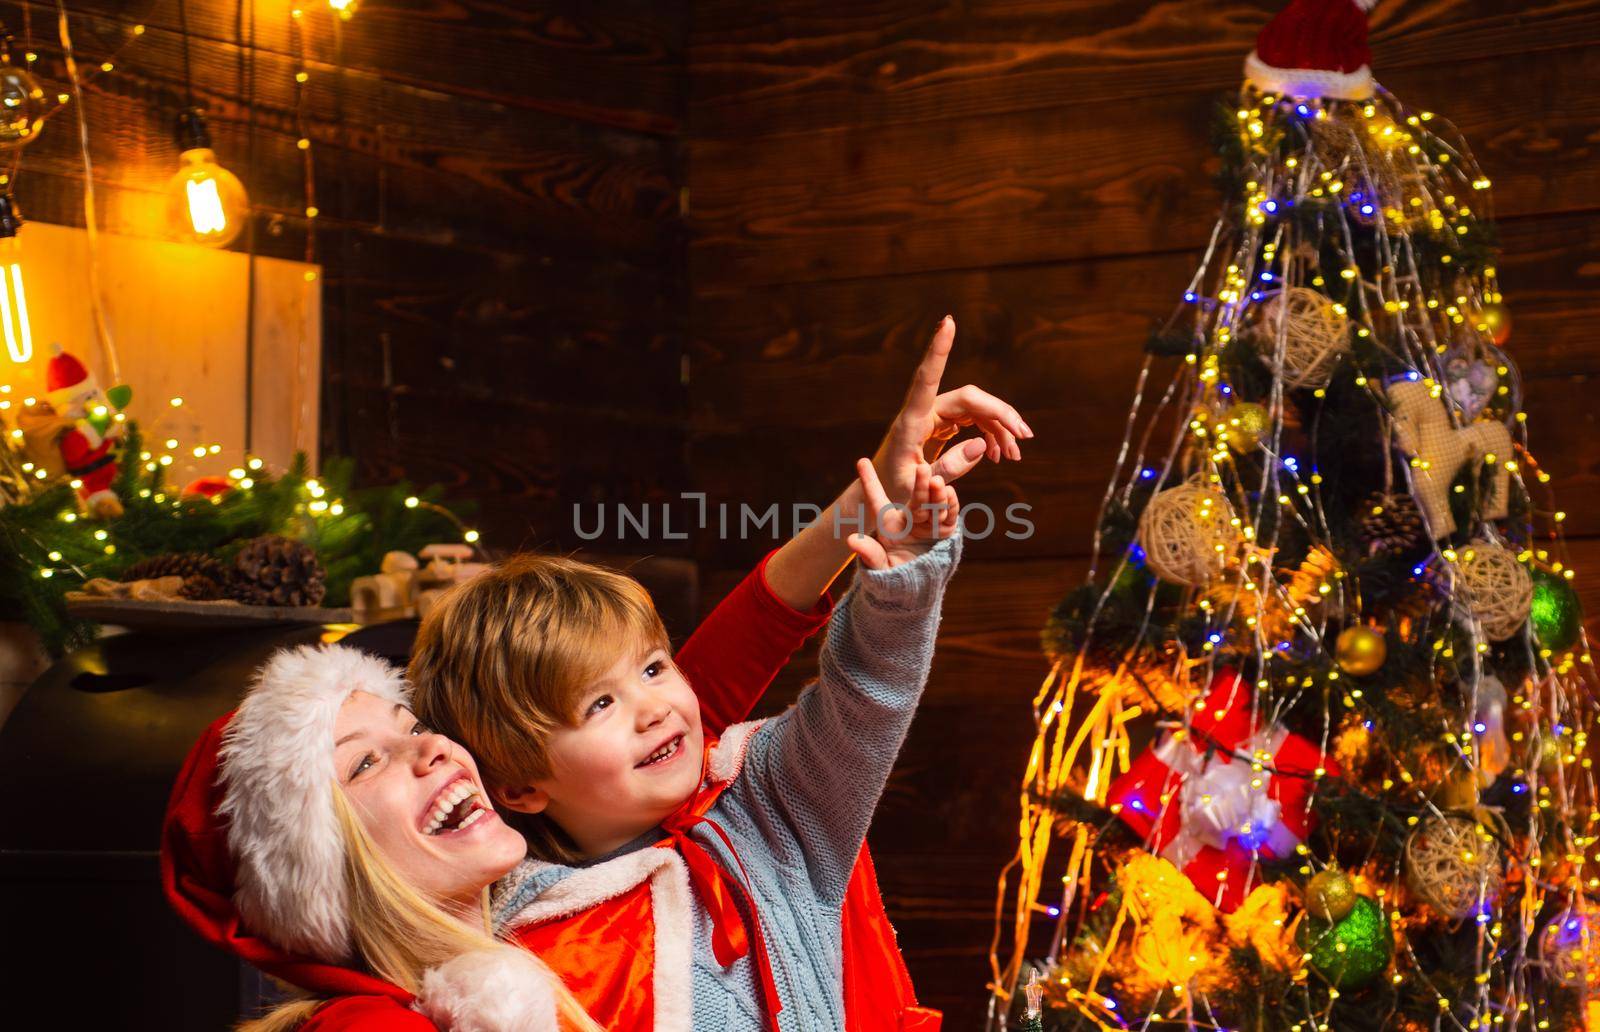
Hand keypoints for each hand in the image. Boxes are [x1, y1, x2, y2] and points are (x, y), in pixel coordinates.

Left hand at [847, 457, 958, 570]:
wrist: (917, 589)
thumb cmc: (893, 576)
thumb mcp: (879, 567)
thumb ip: (869, 554)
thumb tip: (852, 540)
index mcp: (889, 523)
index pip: (877, 500)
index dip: (870, 481)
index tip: (861, 461)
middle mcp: (910, 518)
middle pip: (915, 500)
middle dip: (919, 485)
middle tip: (922, 468)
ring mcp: (929, 523)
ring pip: (934, 506)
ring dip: (936, 494)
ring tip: (938, 482)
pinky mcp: (946, 531)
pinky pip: (949, 517)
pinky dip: (950, 506)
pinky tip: (950, 493)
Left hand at [872, 316, 1031, 505]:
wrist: (880, 493)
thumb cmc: (892, 490)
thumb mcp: (919, 486)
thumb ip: (949, 468)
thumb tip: (983, 445)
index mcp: (911, 422)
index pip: (927, 378)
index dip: (939, 349)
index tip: (948, 322)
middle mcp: (924, 412)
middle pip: (971, 399)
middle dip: (1000, 415)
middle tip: (1023, 438)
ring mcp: (934, 416)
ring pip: (977, 409)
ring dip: (999, 428)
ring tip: (1014, 455)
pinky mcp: (941, 424)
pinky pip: (973, 420)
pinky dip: (990, 434)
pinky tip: (997, 453)